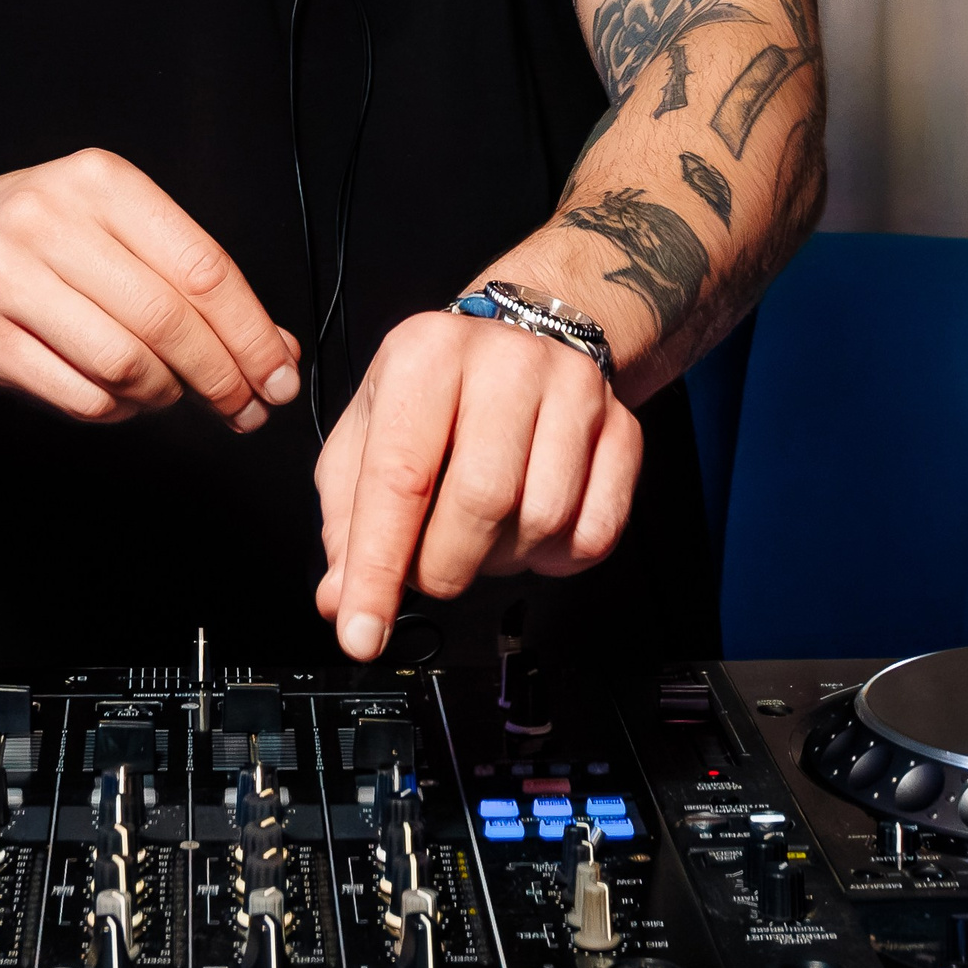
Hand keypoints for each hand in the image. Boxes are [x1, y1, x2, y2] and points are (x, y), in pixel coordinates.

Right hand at [0, 148, 301, 430]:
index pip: (202, 266)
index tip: (279, 375)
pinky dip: (121, 410)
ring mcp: (9, 280)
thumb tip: (279, 353)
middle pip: (167, 319)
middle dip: (221, 375)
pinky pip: (81, 396)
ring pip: (125, 363)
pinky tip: (127, 398)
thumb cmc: (48, 240)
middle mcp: (49, 221)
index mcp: (100, 182)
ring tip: (174, 394)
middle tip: (247, 408)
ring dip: (167, 394)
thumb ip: (197, 285)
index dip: (251, 331)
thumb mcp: (121, 231)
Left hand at [314, 312, 642, 658]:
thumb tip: (343, 598)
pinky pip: (595, 533)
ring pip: (542, 521)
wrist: (522, 337)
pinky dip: (555, 558)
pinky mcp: (624, 429)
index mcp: (427, 354)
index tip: (362, 630)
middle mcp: (505, 362)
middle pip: (480, 503)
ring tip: (480, 532)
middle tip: (429, 568)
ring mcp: (574, 391)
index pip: (399, 478)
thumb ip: (346, 517)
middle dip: (444, 566)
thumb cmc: (438, 391)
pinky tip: (528, 527)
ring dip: (501, 559)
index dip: (377, 568)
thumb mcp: (369, 431)